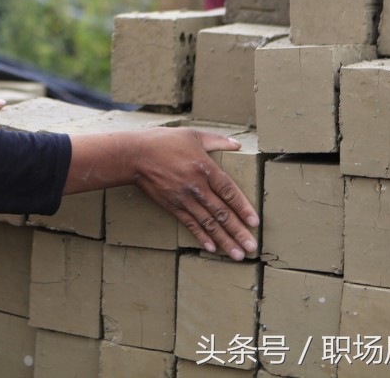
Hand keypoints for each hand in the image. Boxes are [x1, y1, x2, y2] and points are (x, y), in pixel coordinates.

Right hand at [126, 126, 258, 260]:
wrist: (134, 155)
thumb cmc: (163, 141)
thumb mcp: (192, 135)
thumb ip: (217, 140)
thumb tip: (237, 144)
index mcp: (205, 168)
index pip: (229, 191)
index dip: (243, 207)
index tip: (255, 222)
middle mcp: (197, 186)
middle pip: (221, 212)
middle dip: (238, 231)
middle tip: (251, 248)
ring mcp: (184, 198)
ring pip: (208, 223)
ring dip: (224, 240)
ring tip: (237, 254)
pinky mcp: (172, 206)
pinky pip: (190, 224)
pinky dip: (202, 236)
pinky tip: (212, 248)